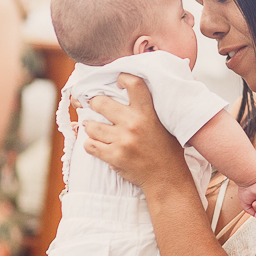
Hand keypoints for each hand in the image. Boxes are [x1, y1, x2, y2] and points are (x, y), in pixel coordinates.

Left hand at [83, 74, 190, 191]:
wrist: (166, 177)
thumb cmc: (166, 148)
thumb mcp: (164, 122)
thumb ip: (149, 107)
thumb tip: (126, 89)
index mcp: (148, 112)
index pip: (133, 83)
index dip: (122, 78)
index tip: (117, 82)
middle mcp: (134, 124)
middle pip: (100, 103)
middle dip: (94, 104)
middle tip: (95, 106)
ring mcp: (123, 141)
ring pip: (91, 126)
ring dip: (91, 127)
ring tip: (95, 128)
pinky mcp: (114, 157)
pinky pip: (89, 145)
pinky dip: (90, 144)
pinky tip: (97, 144)